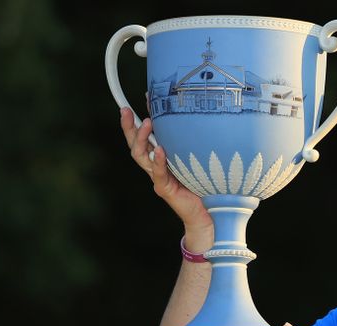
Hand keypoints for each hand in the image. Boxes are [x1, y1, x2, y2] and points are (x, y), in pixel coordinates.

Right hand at [119, 107, 212, 249]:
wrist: (210, 215)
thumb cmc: (207, 185)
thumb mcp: (199, 159)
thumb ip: (195, 143)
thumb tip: (203, 117)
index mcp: (163, 158)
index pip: (147, 136)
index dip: (140, 119)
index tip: (138, 100)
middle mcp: (157, 166)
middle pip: (135, 145)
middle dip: (129, 127)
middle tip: (126, 110)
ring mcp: (159, 177)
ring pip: (141, 157)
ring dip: (142, 139)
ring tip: (146, 123)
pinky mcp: (165, 189)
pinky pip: (159, 173)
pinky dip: (158, 161)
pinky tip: (160, 149)